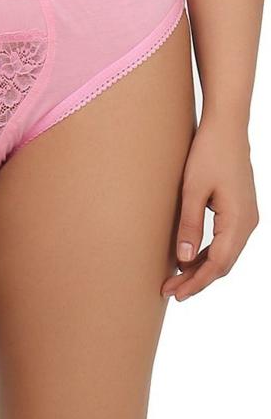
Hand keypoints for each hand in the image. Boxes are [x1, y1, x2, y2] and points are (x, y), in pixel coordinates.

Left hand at [161, 113, 258, 301]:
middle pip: (223, 264)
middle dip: (197, 279)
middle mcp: (248, 223)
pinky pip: (226, 241)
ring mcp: (247, 217)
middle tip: (170, 291)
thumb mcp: (193, 189)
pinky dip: (208, 253)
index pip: (217, 264)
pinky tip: (189, 257)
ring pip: (225, 254)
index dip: (195, 282)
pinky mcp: (241, 210)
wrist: (227, 126)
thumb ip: (189, 225)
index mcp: (239, 221)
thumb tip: (183, 260)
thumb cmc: (209, 152)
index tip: (173, 292)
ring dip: (202, 267)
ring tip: (176, 278)